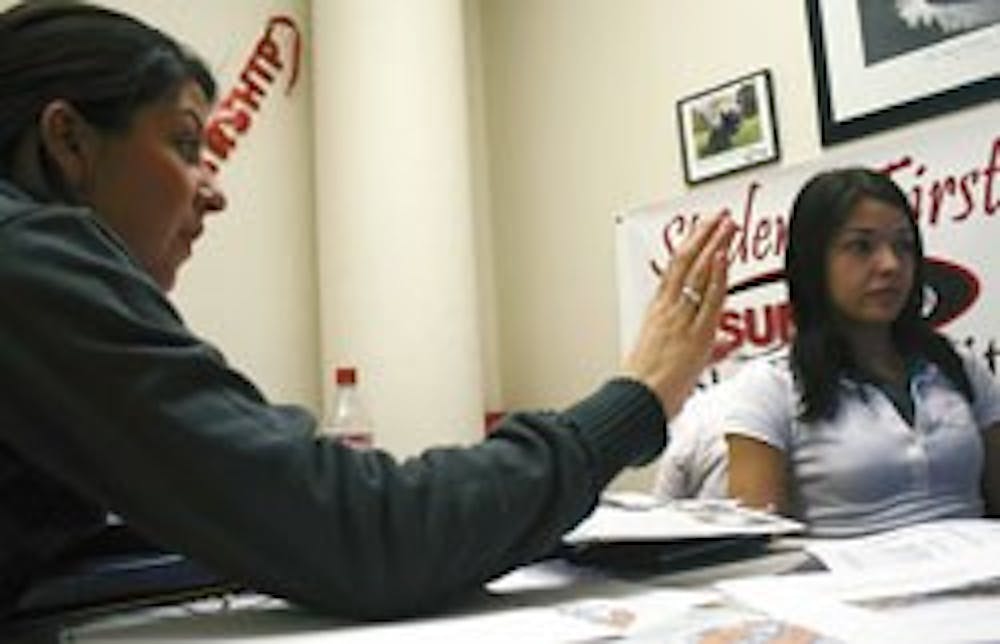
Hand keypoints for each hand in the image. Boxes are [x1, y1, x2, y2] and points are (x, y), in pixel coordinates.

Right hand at [622, 214, 734, 417]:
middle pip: (687, 263)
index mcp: (658, 312)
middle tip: (718, 217)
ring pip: (698, 274)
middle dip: (704, 237)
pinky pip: (707, 298)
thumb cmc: (645, 387)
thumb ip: (704, 347)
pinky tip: (722, 255)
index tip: (704, 231)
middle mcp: (668, 310)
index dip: (692, 248)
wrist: (638, 402)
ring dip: (713, 246)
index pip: (677, 270)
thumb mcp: (671, 359)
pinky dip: (715, 274)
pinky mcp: (694, 334)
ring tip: (726, 225)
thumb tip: (720, 344)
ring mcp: (681, 319)